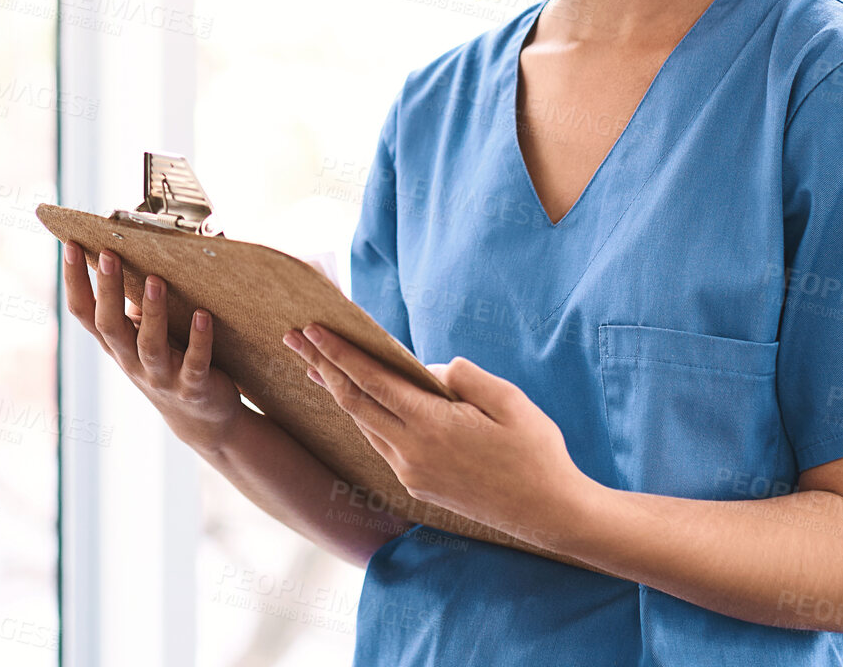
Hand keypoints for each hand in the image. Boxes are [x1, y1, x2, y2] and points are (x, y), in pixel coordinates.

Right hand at [62, 239, 242, 453]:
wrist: (200, 417)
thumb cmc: (170, 361)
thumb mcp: (144, 334)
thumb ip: (135, 304)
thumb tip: (132, 254)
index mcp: (117, 343)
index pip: (85, 311)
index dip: (75, 280)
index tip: (71, 246)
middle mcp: (132, 361)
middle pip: (110, 326)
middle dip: (108, 290)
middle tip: (109, 254)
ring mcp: (162, 376)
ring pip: (150, 345)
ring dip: (153, 312)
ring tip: (155, 280)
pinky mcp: (193, 387)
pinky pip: (195, 363)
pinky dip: (199, 340)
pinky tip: (202, 315)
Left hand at [281, 324, 589, 549]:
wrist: (548, 513)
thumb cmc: (535, 450)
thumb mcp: (507, 399)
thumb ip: (462, 376)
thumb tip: (428, 370)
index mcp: (432, 425)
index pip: (371, 381)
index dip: (339, 353)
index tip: (313, 329)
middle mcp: (411, 452)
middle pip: (352, 403)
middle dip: (320, 367)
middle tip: (293, 338)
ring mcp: (411, 472)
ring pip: (363, 425)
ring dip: (336, 392)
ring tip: (314, 365)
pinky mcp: (417, 485)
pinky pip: (380, 443)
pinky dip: (362, 416)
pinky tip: (357, 402)